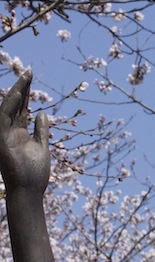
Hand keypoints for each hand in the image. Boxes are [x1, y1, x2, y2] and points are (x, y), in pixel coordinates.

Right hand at [0, 71, 49, 193]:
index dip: (27, 93)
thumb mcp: (42, 146)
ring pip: (9, 109)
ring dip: (17, 94)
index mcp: (20, 133)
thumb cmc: (34, 173)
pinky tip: (19, 95)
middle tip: (29, 70)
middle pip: (17, 105)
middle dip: (22, 88)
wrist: (28, 191)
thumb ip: (42, 130)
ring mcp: (5, 135)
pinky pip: (4, 119)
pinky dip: (10, 107)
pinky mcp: (2, 141)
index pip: (23, 108)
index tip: (32, 77)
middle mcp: (10, 131)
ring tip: (25, 78)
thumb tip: (43, 113)